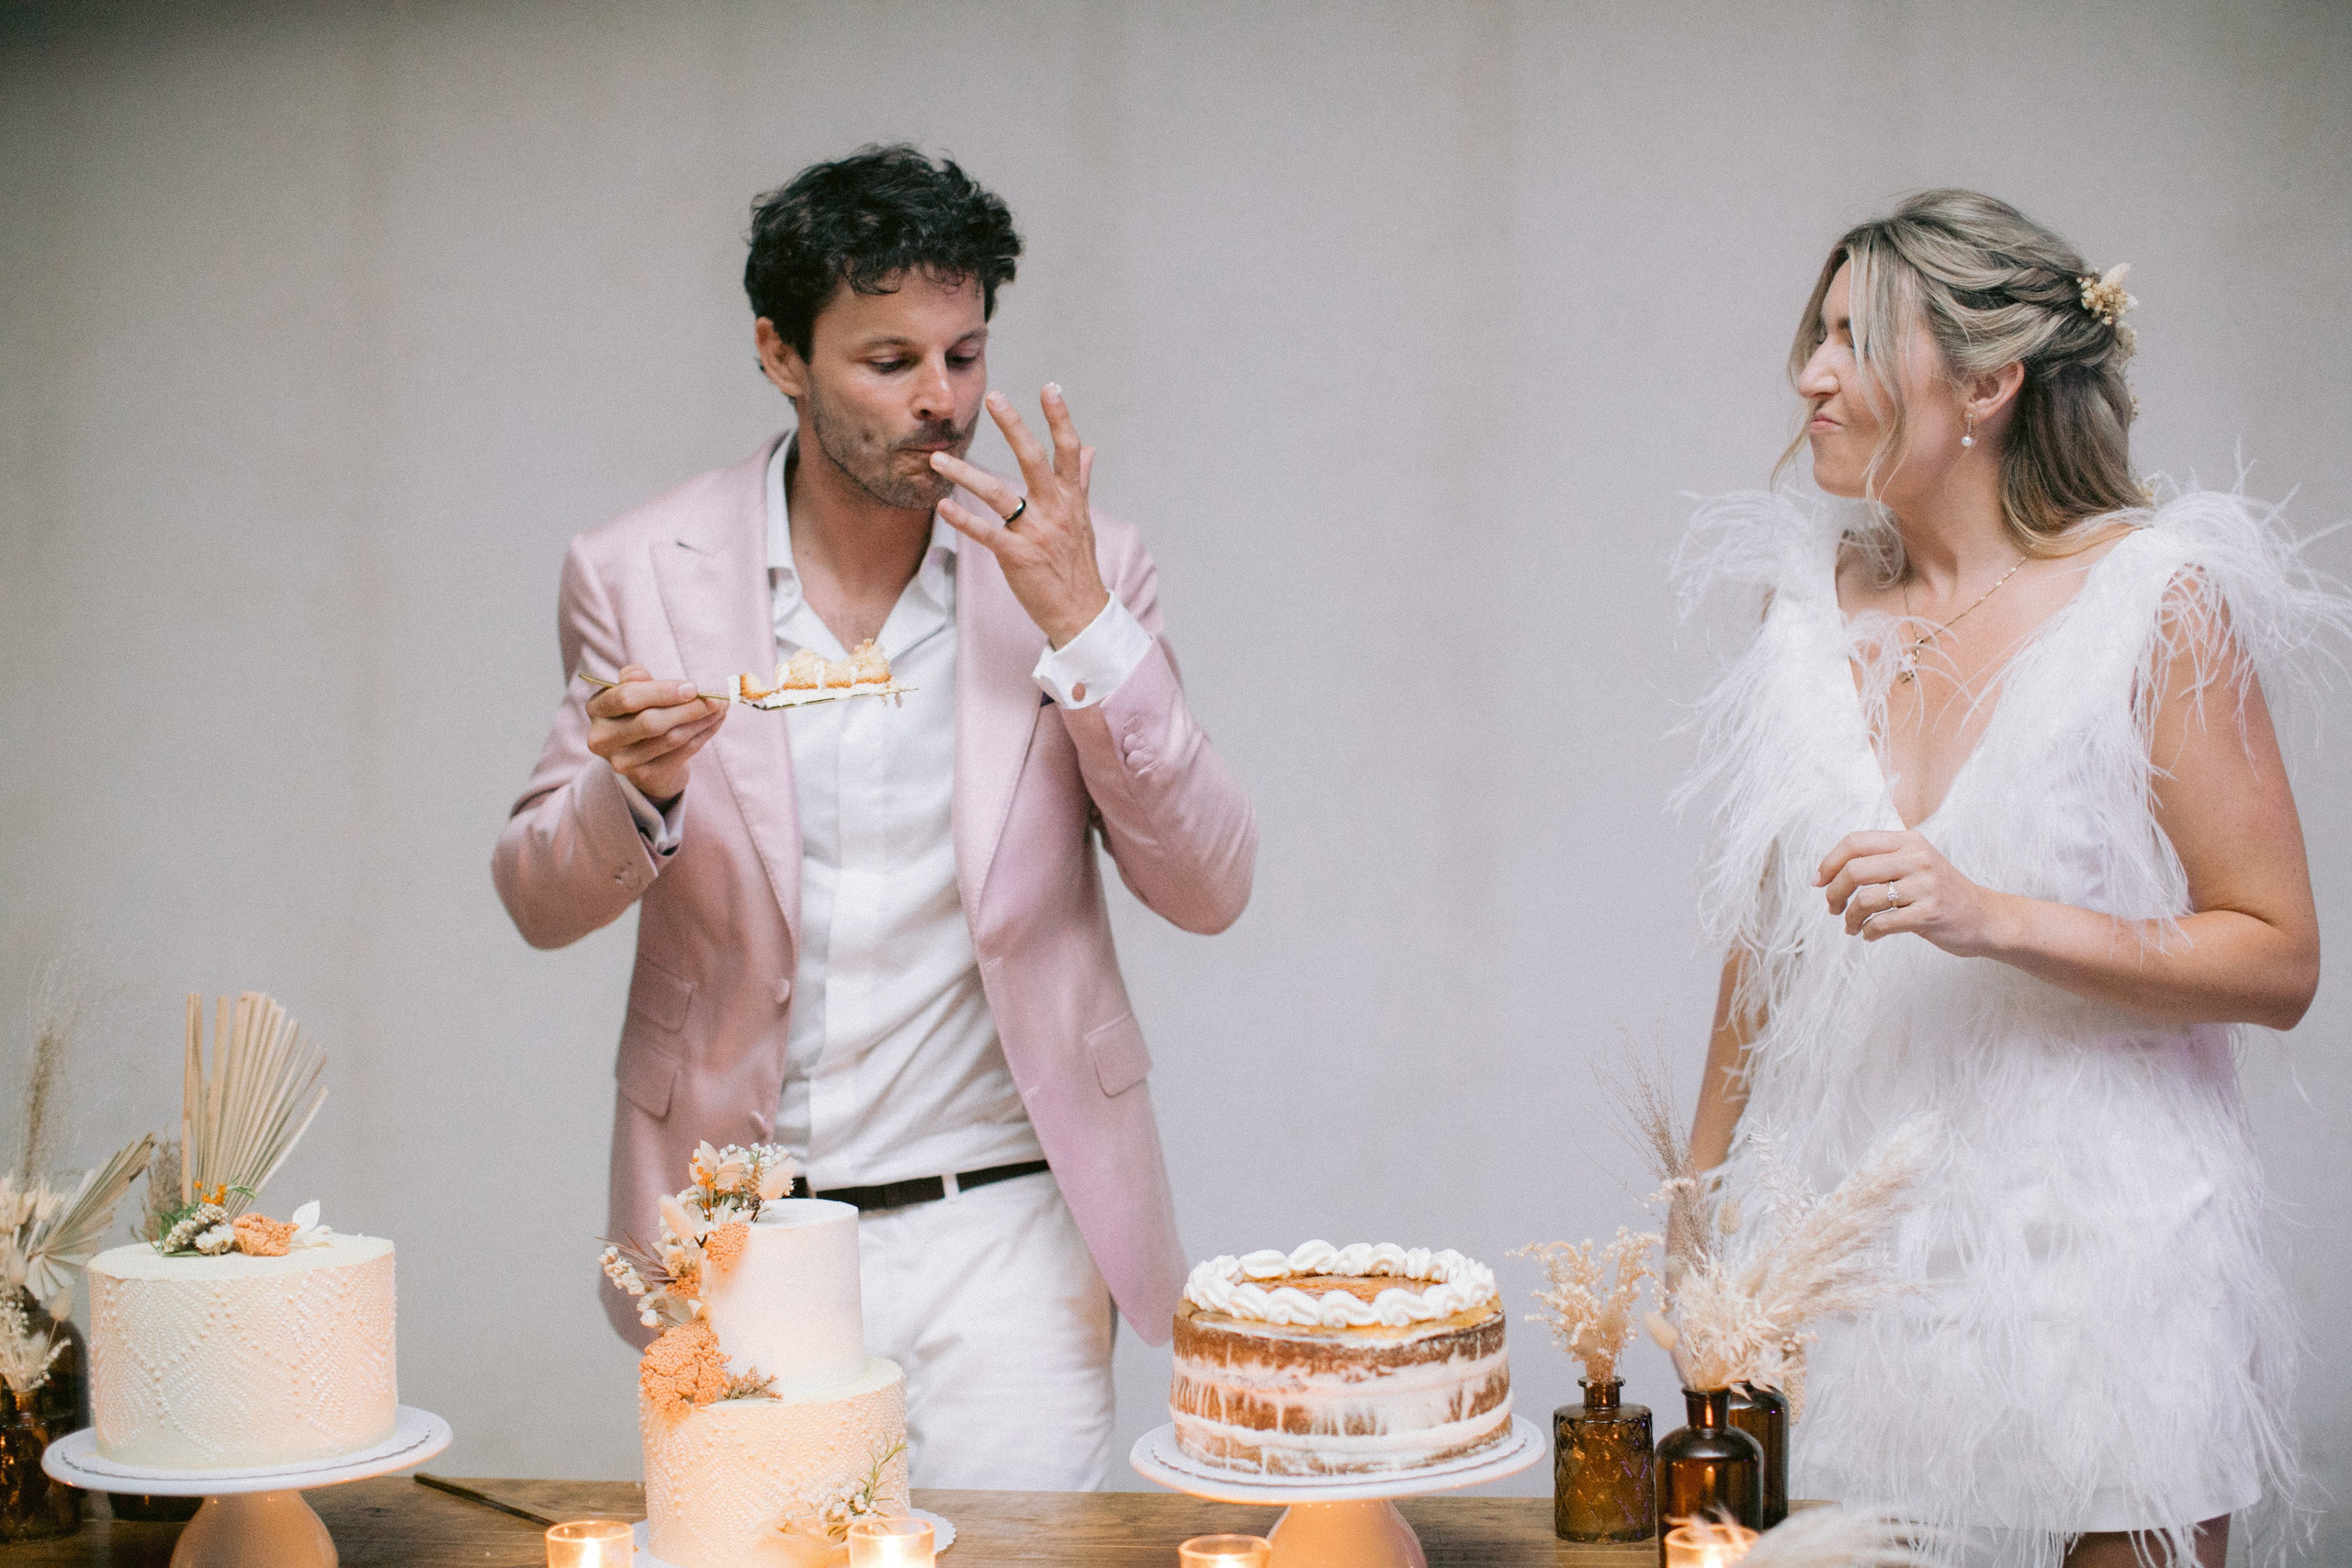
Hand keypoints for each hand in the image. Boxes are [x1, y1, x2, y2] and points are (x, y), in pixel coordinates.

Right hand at [585, 664, 726, 804]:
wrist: (643, 754)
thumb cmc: (640, 710)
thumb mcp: (635, 689)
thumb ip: (638, 678)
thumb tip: (655, 678)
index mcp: (596, 708)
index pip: (628, 698)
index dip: (663, 692)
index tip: (693, 688)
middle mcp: (602, 738)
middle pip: (651, 722)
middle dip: (688, 709)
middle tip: (717, 699)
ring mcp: (622, 761)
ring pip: (670, 738)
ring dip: (702, 721)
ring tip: (721, 707)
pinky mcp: (644, 776)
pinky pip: (682, 753)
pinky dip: (703, 735)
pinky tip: (715, 722)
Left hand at [928, 385, 1110, 647]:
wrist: (1081, 612)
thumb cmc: (1078, 565)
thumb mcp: (1083, 519)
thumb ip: (1082, 480)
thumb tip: (1089, 448)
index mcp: (1071, 499)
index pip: (1069, 450)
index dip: (1060, 419)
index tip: (1050, 388)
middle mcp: (1055, 510)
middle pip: (1034, 460)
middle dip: (1014, 427)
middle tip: (994, 398)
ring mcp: (1037, 533)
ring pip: (1000, 494)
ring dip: (966, 474)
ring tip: (937, 458)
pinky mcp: (1017, 557)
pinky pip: (986, 533)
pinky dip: (963, 520)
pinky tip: (943, 506)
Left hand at [1815, 829, 2009, 955]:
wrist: (1986, 917)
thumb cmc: (1939, 892)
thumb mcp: (1915, 864)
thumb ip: (1880, 861)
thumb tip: (1827, 874)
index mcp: (1909, 841)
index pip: (1855, 842)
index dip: (1829, 862)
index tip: (1818, 882)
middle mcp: (1918, 858)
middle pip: (1854, 870)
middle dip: (1834, 893)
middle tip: (1832, 908)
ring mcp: (1926, 885)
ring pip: (1865, 899)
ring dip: (1850, 918)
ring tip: (1853, 927)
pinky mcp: (1930, 913)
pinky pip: (1883, 923)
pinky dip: (1869, 932)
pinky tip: (1870, 935)